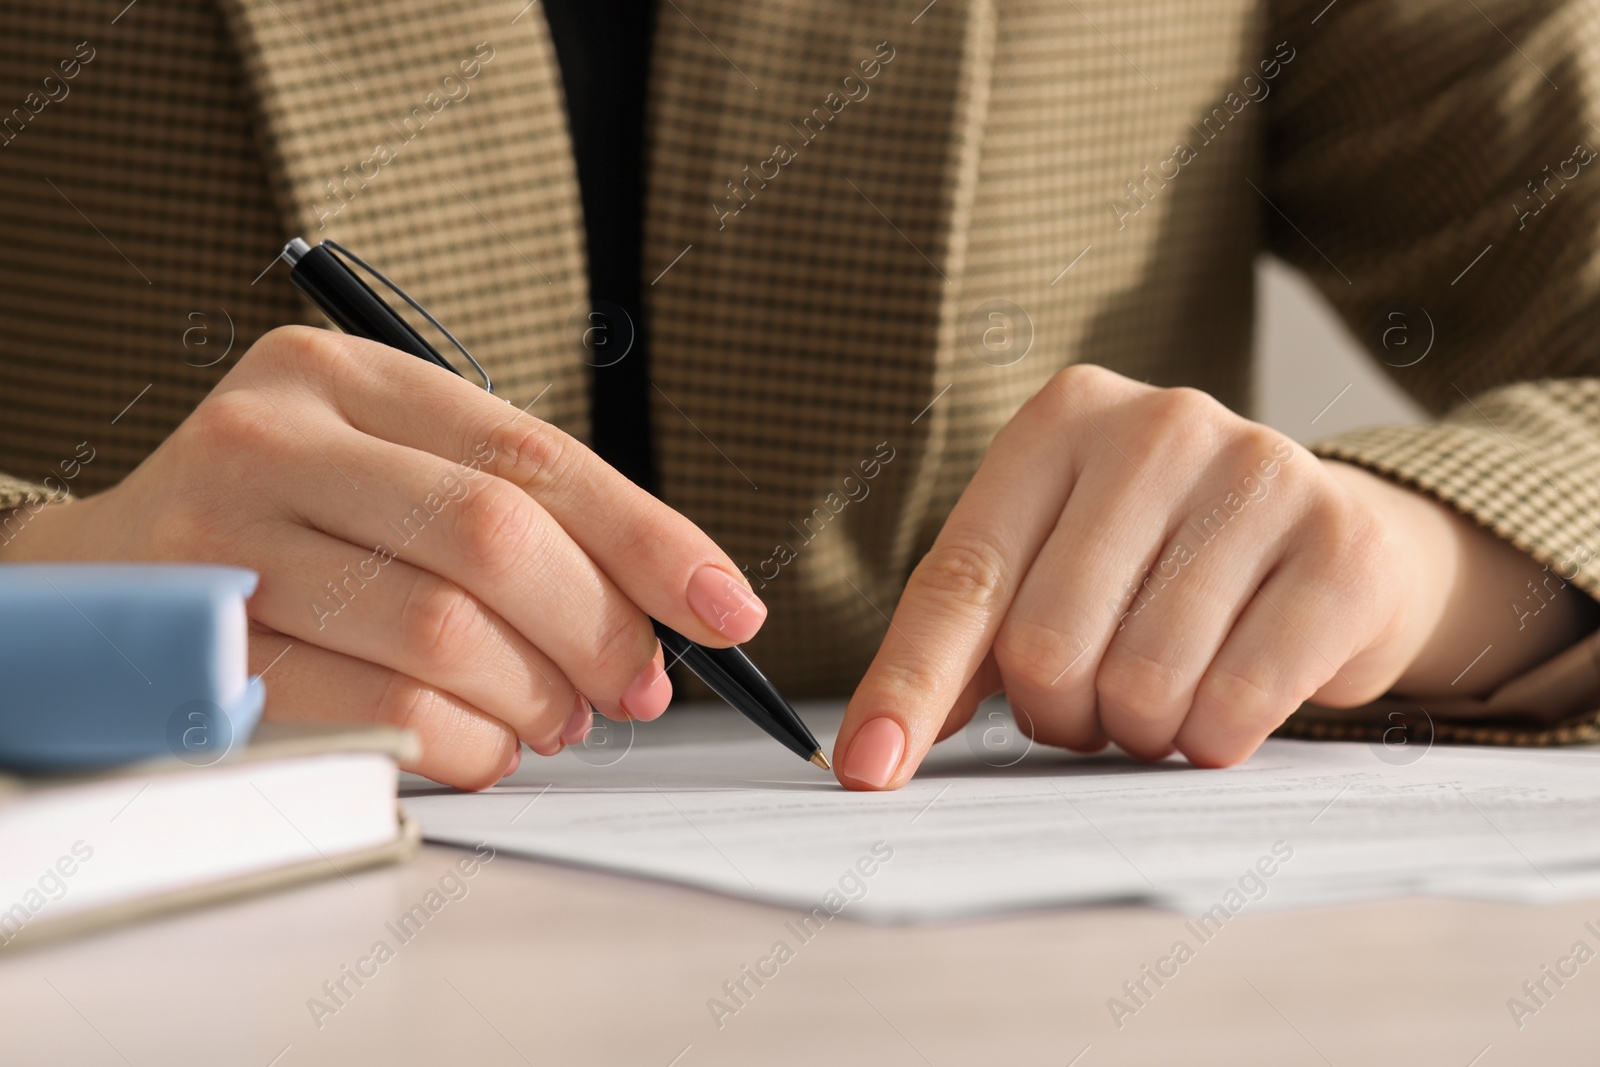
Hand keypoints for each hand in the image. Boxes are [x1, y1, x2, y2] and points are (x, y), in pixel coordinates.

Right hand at [2, 327, 766, 787]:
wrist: (104, 578)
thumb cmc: (286, 525)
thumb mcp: (388, 473)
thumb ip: (511, 515)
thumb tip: (663, 611)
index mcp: (343, 376)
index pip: (533, 455)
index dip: (649, 539)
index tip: (729, 607)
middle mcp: (272, 438)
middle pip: (493, 538)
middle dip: (598, 630)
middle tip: (637, 685)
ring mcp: (221, 543)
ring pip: (442, 634)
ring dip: (536, 698)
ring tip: (556, 717)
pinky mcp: (200, 654)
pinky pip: (378, 714)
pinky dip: (467, 746)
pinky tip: (483, 745)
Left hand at [833, 364, 1591, 788]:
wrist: (1331, 545)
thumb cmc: (1161, 566)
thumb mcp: (1050, 569)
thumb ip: (961, 642)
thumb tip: (874, 749)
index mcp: (1060, 422)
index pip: (961, 578)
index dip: (909, 686)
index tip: (869, 771)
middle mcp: (1156, 427)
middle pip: (1046, 645)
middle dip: (1062, 714)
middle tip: (1096, 704)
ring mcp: (1258, 473)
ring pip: (1142, 683)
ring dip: (1140, 730)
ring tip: (1164, 695)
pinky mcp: (1341, 544)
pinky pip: (1236, 703)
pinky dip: (1213, 740)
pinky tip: (1224, 707)